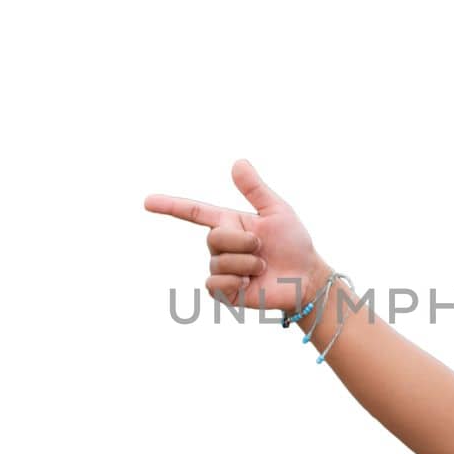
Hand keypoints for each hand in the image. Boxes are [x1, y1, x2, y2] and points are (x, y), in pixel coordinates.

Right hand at [144, 159, 326, 310]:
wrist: (306, 278)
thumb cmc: (294, 244)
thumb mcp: (277, 211)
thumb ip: (255, 189)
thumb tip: (237, 162)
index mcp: (229, 223)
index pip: (194, 212)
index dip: (170, 206)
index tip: (147, 201)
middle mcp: (221, 246)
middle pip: (213, 237)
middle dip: (242, 241)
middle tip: (262, 248)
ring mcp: (221, 269)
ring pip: (219, 261)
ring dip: (246, 263)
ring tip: (262, 267)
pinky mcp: (223, 292)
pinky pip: (216, 282)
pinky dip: (237, 281)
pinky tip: (251, 284)